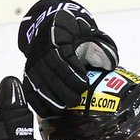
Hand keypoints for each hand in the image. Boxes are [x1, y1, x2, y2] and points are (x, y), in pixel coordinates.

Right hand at [18, 0, 118, 114]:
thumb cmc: (75, 34)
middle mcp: (41, 50)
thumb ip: (101, 48)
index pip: (61, 56)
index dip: (72, 72)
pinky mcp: (29, 73)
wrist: (52, 28)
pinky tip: (47, 112)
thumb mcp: (89, 33)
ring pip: (38, 83)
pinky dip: (36, 102)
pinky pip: (28, 89)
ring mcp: (33, 62)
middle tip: (76, 100)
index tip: (84, 83)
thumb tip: (110, 65)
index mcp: (57, 36)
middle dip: (63, 90)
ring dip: (51, 98)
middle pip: (49, 73)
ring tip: (64, 108)